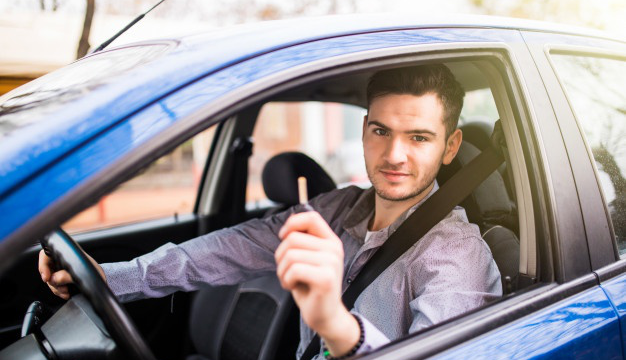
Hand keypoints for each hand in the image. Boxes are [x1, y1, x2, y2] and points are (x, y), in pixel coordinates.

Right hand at [38, 249, 105, 299]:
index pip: (46, 254)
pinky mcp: (61, 279)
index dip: (43, 265)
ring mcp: (59, 270)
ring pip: (49, 280)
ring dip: (56, 288)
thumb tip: (54, 278)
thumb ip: (68, 275)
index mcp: (65, 253)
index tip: (47, 277)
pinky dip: (58, 292)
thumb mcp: (83, 273)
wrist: (100, 280)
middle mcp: (60, 261)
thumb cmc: (94, 271)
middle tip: (61, 288)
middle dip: (51, 282)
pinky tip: (66, 293)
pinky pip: (54, 286)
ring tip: (66, 291)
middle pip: (45, 270)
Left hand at [275, 211, 359, 355]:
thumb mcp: (308, 259)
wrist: (325, 315)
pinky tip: (293, 287)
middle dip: (281, 256)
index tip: (283, 236)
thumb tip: (286, 229)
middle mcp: (334, 249)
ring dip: (282, 271)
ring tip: (290, 280)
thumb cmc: (311, 286)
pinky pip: (294, 270)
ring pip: (290, 255)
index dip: (292, 223)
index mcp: (331, 241)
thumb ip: (302, 242)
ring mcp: (332, 263)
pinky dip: (286, 280)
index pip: (311, 217)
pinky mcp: (326, 278)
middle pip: (293, 238)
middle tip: (287, 271)